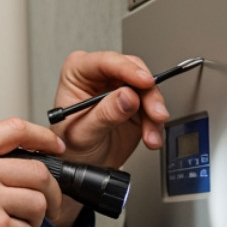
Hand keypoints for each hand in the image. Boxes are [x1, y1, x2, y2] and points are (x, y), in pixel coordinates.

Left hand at [52, 50, 168, 170]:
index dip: (128, 69)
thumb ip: (105, 114)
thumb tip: (127, 96)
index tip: (144, 82)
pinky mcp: (136, 103)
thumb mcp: (83, 132)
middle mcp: (101, 76)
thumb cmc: (71, 146)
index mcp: (79, 73)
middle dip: (148, 94)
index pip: (105, 62)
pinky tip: (151, 137)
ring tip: (150, 134)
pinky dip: (155, 123)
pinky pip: (153, 106)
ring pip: (147, 89)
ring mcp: (120, 88)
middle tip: (155, 113)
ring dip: (153, 113)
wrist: (83, 165)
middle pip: (133, 71)